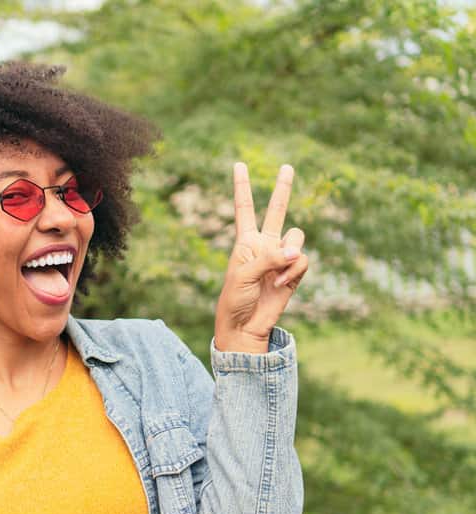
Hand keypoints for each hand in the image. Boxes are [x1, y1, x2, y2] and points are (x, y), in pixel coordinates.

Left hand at [213, 162, 308, 353]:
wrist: (244, 325)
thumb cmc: (235, 299)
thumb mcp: (244, 275)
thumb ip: (269, 259)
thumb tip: (297, 251)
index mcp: (245, 241)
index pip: (244, 209)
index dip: (242, 187)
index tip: (239, 165)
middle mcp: (265, 244)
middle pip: (277, 210)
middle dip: (283, 189)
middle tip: (287, 166)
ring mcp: (281, 257)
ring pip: (297, 237)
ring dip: (287, 257)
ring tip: (272, 277)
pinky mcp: (294, 272)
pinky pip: (302, 260)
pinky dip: (292, 272)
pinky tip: (279, 286)